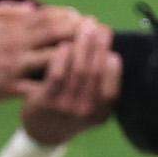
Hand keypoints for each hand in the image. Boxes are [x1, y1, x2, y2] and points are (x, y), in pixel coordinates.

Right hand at [0, 1, 98, 106]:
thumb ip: (7, 10)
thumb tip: (32, 7)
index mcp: (12, 26)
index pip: (48, 15)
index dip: (70, 16)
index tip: (84, 19)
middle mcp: (16, 44)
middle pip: (56, 33)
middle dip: (79, 33)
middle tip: (96, 36)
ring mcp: (14, 66)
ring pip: (53, 59)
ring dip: (74, 59)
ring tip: (89, 62)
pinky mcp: (9, 87)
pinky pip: (38, 87)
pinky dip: (55, 85)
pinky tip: (70, 87)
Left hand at [18, 12, 124, 145]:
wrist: (44, 131)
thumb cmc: (73, 108)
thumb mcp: (93, 105)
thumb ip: (102, 84)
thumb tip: (111, 50)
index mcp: (101, 113)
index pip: (112, 88)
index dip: (112, 64)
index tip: (111, 42)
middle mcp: (85, 112)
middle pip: (95, 73)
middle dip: (99, 45)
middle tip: (101, 25)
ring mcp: (65, 108)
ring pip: (78, 70)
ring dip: (83, 45)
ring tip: (85, 27)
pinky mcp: (46, 102)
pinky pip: (57, 75)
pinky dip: (63, 57)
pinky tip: (65, 44)